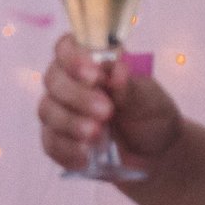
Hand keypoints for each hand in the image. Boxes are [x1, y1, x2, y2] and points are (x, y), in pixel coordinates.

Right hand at [38, 33, 182, 172]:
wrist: (156, 154)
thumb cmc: (151, 115)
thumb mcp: (150, 99)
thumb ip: (130, 86)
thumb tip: (117, 69)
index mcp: (90, 62)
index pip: (67, 48)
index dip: (73, 58)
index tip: (94, 75)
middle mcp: (68, 82)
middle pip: (53, 80)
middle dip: (77, 96)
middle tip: (106, 111)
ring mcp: (59, 111)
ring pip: (48, 110)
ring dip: (71, 123)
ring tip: (97, 134)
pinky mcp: (56, 139)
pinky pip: (51, 143)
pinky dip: (67, 149)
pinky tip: (86, 156)